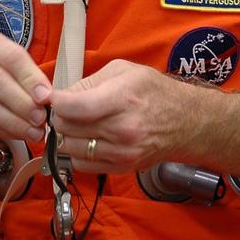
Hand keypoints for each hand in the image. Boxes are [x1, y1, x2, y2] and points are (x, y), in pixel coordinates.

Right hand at [0, 28, 50, 146]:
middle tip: (40, 118)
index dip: (30, 79)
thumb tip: (46, 98)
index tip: (46, 97)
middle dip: (22, 103)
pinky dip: (2, 131)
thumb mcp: (11, 66)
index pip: (10, 56)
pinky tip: (17, 133)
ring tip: (33, 131)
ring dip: (14, 122)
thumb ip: (28, 77)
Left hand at [47, 60, 194, 174]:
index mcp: (121, 100)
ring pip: (70, 148)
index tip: (53, 97)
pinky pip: (81, 164)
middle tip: (65, 108)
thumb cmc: (155, 92)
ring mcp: (121, 153)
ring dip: (67, 135)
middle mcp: (121, 130)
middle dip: (59, 116)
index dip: (55, 101)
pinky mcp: (120, 168)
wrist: (186, 123)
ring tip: (77, 122)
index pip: (72, 107)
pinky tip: (88, 137)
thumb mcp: (124, 71)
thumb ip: (89, 81)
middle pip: (66, 128)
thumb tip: (61, 95)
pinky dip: (78, 151)